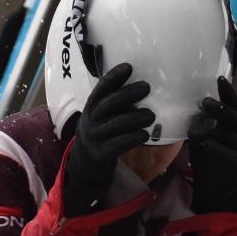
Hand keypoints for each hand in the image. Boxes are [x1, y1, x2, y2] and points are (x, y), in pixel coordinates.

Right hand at [62, 63, 153, 216]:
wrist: (85, 168)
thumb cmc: (100, 137)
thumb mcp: (101, 120)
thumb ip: (114, 107)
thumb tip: (141, 91)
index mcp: (90, 109)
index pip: (100, 90)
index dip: (114, 77)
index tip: (129, 67)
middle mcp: (90, 122)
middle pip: (108, 104)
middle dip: (127, 94)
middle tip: (146, 87)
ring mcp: (94, 139)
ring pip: (115, 124)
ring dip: (135, 118)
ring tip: (151, 115)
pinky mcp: (101, 155)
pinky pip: (118, 144)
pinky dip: (133, 138)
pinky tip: (145, 134)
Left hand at [187, 78, 236, 213]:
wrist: (216, 192)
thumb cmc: (209, 162)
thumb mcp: (203, 139)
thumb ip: (200, 125)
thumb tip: (185, 107)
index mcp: (233, 128)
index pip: (233, 106)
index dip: (228, 92)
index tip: (219, 78)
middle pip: (235, 118)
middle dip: (220, 109)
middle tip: (205, 102)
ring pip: (231, 136)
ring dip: (214, 130)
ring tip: (197, 130)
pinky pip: (229, 154)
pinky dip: (217, 148)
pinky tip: (206, 145)